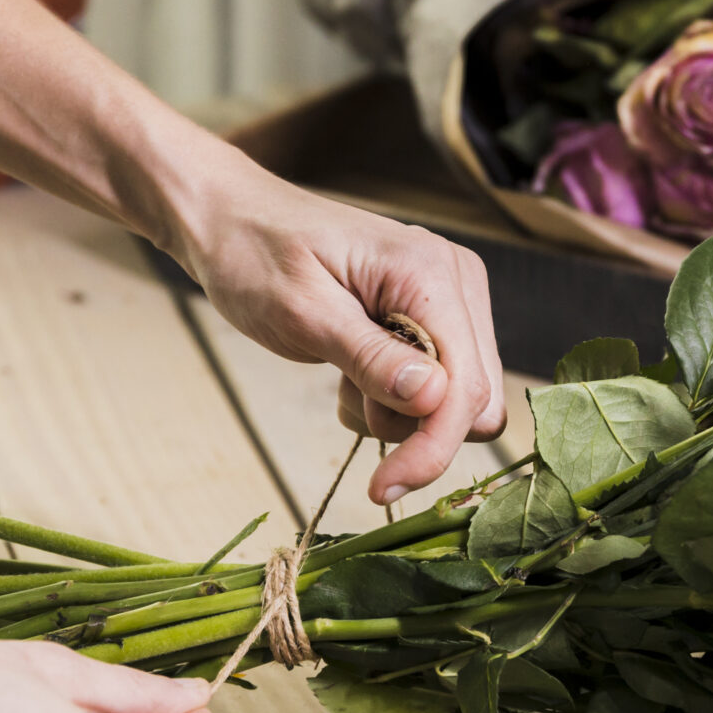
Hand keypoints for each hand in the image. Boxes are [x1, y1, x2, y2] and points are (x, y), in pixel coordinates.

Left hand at [172, 169, 505, 504]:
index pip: (466, 386)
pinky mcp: (433, 317)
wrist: (234, 224)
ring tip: (344, 378)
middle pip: (477, 400)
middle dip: (417, 428)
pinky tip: (351, 372)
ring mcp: (450, 299)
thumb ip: (371, 357)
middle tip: (350, 402)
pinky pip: (438, 388)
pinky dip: (393, 400)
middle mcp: (457, 282)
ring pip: (460, 401)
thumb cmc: (256, 256)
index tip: (382, 488)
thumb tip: (436, 399)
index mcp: (430, 272)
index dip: (432, 447)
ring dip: (400, 414)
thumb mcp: (303, 313)